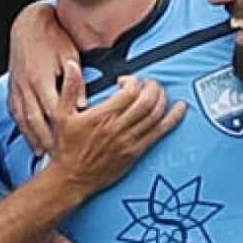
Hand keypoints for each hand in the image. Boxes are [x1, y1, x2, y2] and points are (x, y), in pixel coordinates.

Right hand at [9, 2, 77, 155]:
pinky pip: (16, 114)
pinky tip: (31, 138)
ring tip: (44, 154)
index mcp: (41, 78)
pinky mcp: (12, 89)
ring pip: (24, 120)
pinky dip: (23, 129)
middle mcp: (26, 86)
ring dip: (34, 138)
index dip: (64, 130)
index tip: (75, 143)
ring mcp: (17, 89)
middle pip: (36, 121)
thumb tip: (84, 104)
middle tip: (59, 157)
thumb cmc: (52, 37)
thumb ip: (76, 81)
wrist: (29, 24)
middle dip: (47, 141)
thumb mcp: (69, 55)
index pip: (54, 111)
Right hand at [50, 61, 185, 195]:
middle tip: (148, 84)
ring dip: (162, 99)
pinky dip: (173, 119)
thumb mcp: (61, 115)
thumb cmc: (66, 147)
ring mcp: (129, 140)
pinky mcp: (136, 152)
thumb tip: (73, 65)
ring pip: (155, 114)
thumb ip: (70, 88)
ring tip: (160, 92)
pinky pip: (159, 133)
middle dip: (152, 87)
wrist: (71, 178)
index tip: (126, 82)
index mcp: (102, 115)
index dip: (133, 81)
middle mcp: (118, 127)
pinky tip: (181, 109)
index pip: (129, 91)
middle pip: (147, 101)